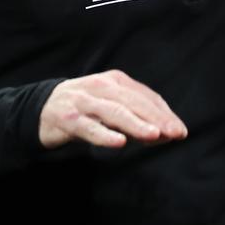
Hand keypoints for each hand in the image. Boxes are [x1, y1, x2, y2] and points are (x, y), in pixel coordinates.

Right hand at [39, 69, 187, 148]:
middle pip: (133, 102)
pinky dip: (105, 135)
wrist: (43, 108)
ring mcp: (84, 101)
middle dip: (156, 118)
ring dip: (136, 124)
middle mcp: (101, 86)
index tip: (180, 130)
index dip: (164, 113)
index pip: (145, 96)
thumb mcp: (111, 106)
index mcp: (115, 81)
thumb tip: (165, 132)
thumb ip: (136, 117)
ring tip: (154, 135)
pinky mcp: (68, 119)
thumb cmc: (85, 108)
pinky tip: (119, 143)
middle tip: (175, 133)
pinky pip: (89, 127)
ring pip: (114, 112)